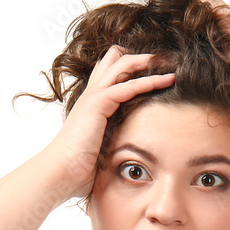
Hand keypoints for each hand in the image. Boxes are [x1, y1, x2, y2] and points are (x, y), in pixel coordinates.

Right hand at [43, 46, 175, 202]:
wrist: (60, 172)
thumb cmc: (77, 168)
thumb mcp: (100, 150)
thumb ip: (111, 144)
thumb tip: (127, 158)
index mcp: (92, 103)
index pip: (110, 72)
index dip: (131, 66)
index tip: (155, 70)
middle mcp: (91, 94)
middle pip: (115, 58)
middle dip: (140, 57)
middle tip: (164, 60)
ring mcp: (93, 96)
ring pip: (123, 65)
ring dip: (148, 62)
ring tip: (169, 63)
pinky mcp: (98, 104)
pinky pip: (128, 86)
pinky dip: (149, 81)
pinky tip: (167, 81)